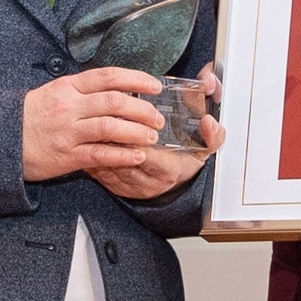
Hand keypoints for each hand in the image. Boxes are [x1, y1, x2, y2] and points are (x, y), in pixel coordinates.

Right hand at [23, 65, 169, 182]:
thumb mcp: (53, 93)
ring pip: (111, 127)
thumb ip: (82, 91)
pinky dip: (123, 155)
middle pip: (115, 102)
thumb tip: (117, 89)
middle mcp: (69, 106)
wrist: (0, 141)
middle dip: (142, 109)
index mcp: (67, 87)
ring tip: (152, 136)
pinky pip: (101, 154)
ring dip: (137, 131)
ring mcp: (68, 132)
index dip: (136, 79)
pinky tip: (138, 156)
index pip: (108, 77)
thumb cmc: (30, 117)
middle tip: (158, 117)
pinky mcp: (66, 156)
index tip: (154, 85)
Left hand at [87, 65, 219, 199]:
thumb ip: (212, 135)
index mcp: (168, 171)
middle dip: (113, 136)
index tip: (131, 119)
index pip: (149, 157)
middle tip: (106, 115)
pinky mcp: (112, 185)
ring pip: (106, 163)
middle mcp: (146, 183)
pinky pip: (96, 168)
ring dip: (98, 142)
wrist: (173, 184)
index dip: (137, 138)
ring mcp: (127, 186)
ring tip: (93, 120)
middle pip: (123, 159)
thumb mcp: (205, 149)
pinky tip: (88, 134)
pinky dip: (91, 150)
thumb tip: (210, 122)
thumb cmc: (184, 161)